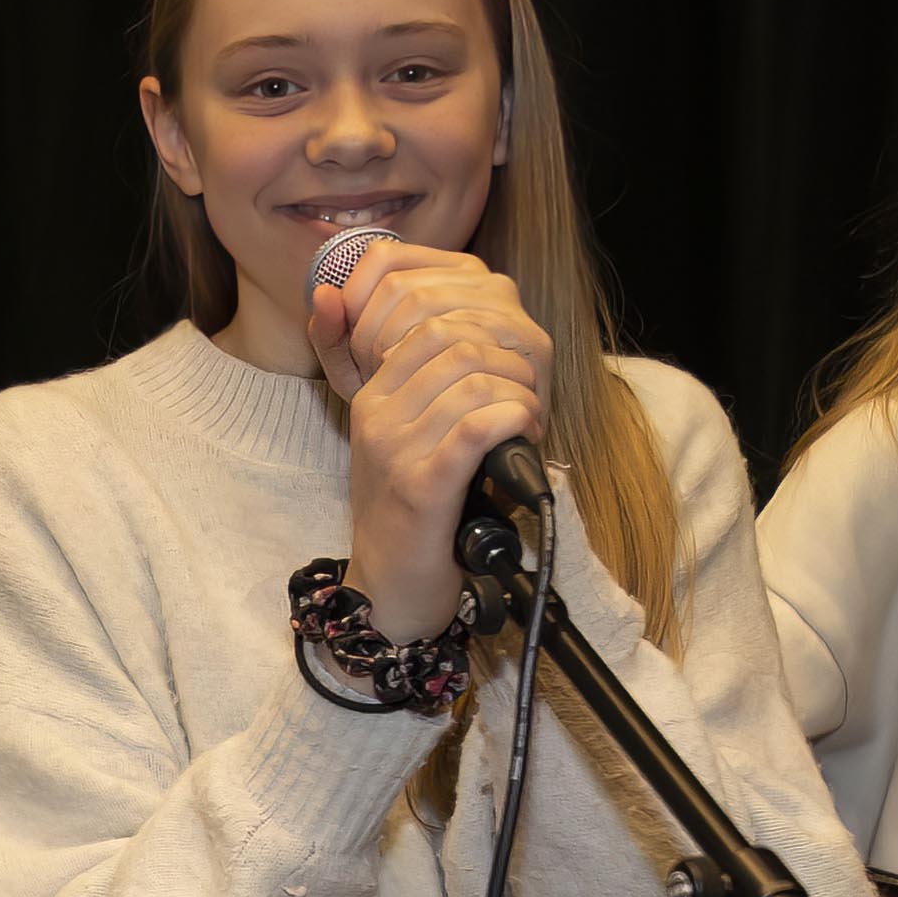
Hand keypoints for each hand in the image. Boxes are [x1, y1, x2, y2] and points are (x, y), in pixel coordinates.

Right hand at [310, 235, 547, 642]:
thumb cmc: (413, 510)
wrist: (391, 588)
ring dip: (519, 391)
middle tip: (529, 393)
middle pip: (455, 342)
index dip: (487, 332)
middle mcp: (377, 415)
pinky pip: (475, 426)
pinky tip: (524, 433)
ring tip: (529, 417)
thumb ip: (413, 382)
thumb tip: (368, 308)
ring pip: (472, 379)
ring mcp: (395, 450)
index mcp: (372, 395)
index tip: (510, 368)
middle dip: (511, 359)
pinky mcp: (421, 486)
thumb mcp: (406, 437)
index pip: (428, 321)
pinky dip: (513, 419)